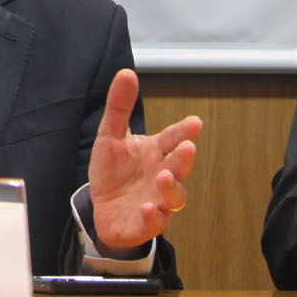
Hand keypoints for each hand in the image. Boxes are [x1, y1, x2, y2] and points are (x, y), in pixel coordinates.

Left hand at [85, 69, 201, 251]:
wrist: (102, 210)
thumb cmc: (113, 172)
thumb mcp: (110, 137)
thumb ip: (119, 107)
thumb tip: (126, 72)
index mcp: (156, 152)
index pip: (173, 139)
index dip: (183, 131)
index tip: (194, 122)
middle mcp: (162, 175)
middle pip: (179, 167)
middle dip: (184, 158)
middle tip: (187, 147)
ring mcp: (158, 201)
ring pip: (175, 197)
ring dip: (172, 188)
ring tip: (163, 177)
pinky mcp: (146, 224)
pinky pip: (155, 223)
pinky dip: (153, 216)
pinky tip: (147, 207)